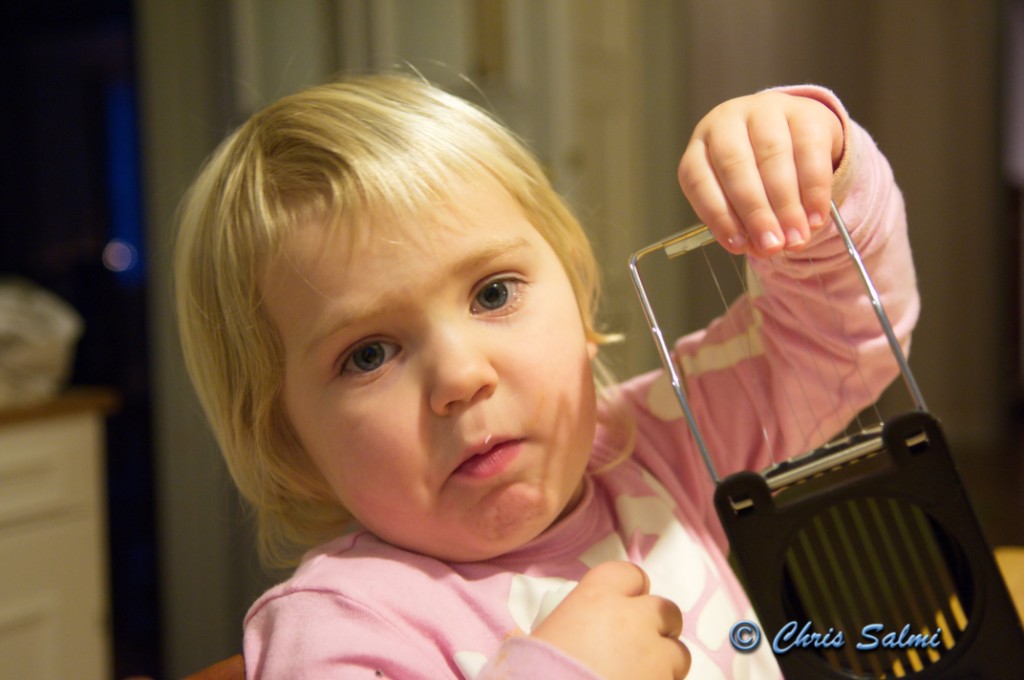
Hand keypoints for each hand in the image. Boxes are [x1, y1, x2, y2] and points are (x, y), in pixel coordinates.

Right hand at [530, 561, 690, 678]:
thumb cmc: (535, 673)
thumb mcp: (529, 646)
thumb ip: (539, 634)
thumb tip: (516, 635)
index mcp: (596, 597)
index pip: (630, 574)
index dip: (630, 592)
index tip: (623, 607)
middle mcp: (632, 617)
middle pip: (664, 608)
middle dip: (657, 626)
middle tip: (639, 646)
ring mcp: (655, 653)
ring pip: (679, 650)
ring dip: (665, 662)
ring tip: (642, 676)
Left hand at [678, 91, 843, 256]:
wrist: (798, 134)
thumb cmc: (758, 173)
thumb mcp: (740, 195)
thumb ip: (744, 222)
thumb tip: (761, 248)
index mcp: (701, 146)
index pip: (698, 179)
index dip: (717, 215)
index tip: (738, 246)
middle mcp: (727, 121)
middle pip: (735, 166)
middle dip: (755, 212)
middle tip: (772, 246)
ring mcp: (765, 109)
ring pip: (772, 156)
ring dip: (786, 205)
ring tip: (796, 239)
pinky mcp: (804, 111)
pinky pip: (809, 151)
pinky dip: (813, 190)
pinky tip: (815, 218)